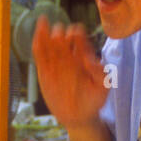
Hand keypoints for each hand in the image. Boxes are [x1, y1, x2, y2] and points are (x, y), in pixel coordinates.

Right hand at [32, 14, 108, 130]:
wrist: (79, 116)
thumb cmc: (93, 100)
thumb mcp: (102, 87)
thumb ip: (100, 72)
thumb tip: (91, 58)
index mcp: (83, 57)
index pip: (79, 39)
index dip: (77, 33)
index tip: (76, 33)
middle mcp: (69, 57)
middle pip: (62, 37)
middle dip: (60, 32)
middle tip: (59, 34)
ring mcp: (55, 62)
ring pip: (49, 42)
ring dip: (46, 32)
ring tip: (44, 23)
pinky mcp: (44, 70)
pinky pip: (39, 53)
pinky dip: (38, 42)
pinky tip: (38, 32)